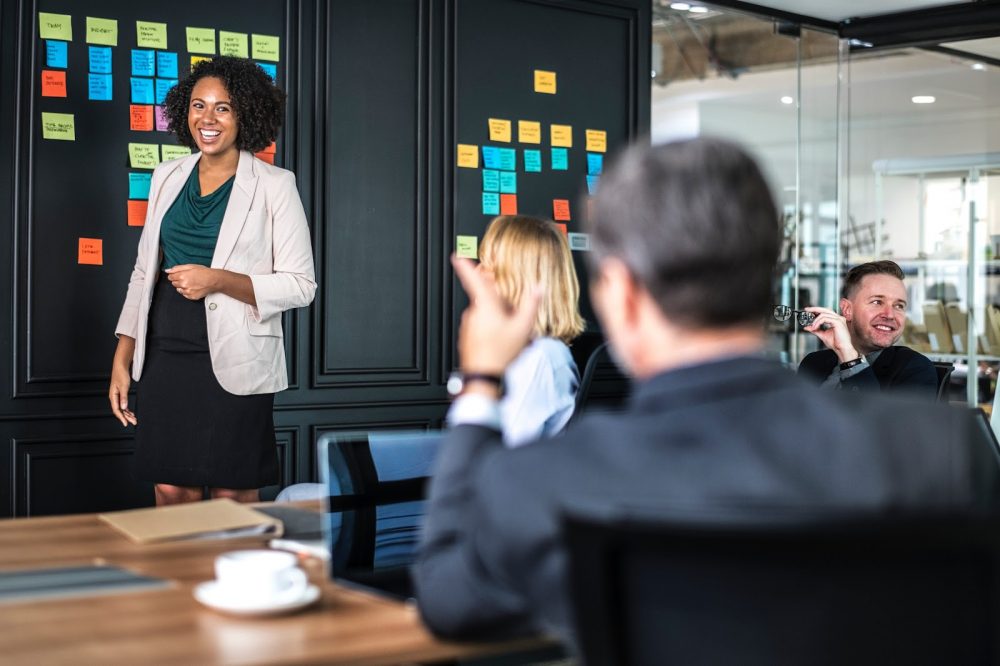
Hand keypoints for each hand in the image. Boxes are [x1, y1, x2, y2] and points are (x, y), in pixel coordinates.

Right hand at [109, 364, 136, 426]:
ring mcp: (117, 396)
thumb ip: (124, 397)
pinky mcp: (120, 394)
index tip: (126, 423)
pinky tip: (130, 413)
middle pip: (119, 410)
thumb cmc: (121, 375)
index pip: (116, 410)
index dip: (121, 417)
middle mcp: (114, 397)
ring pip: (121, 408)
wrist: (120, 367)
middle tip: (134, 422)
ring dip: (127, 414)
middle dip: (126, 417)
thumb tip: (123, 407)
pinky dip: (127, 409)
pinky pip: (123, 404)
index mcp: (113, 396)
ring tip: (134, 419)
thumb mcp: (124, 386)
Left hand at [165, 264, 218, 299]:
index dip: (174, 275)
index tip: (179, 274)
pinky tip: (193, 287)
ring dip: (183, 286)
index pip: (170, 277)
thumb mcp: (190, 266)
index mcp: (182, 276)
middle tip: (187, 278)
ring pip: (179, 290)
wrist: (214, 280)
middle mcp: (184, 284)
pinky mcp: (192, 297)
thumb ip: (177, 268)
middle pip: (174, 283)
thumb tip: (167, 270)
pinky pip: (185, 295)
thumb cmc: (204, 272)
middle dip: (179, 280)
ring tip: (191, 283)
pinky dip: (187, 292)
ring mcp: (188, 291)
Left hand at [451, 254, 540, 376]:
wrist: (484, 377)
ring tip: (510, 331)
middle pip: (484, 298)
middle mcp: (473, 313)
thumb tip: (537, 288)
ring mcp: (468, 327)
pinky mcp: (467, 339)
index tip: (456, 256)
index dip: (464, 266)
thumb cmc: (500, 353)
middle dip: (498, 301)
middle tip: (512, 312)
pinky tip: (501, 341)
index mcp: (484, 305)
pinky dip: (490, 329)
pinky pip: (480, 327)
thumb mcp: (523, 327)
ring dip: (496, 317)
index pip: (472, 279)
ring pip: (484, 314)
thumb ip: (530, 304)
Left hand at [803, 306, 858, 362]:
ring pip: (823, 314)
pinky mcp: (838, 322)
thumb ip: (815, 330)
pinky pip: (825, 319)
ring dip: (815, 321)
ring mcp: (839, 319)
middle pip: (824, 309)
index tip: (809, 310)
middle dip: (814, 309)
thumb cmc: (836, 343)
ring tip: (812, 327)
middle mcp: (838, 318)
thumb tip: (807, 327)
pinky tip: (815, 327)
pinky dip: (818, 323)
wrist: (842, 349)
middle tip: (807, 310)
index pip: (825, 311)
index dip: (816, 310)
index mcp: (836, 320)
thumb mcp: (823, 335)